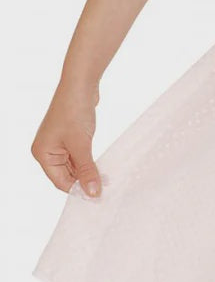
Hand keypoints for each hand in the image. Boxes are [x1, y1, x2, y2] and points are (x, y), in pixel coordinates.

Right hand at [31, 78, 102, 196]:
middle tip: (104, 189)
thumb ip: (87, 170)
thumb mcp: (81, 145)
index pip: (60, 181)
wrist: (80, 84)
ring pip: (74, 167)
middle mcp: (47, 150)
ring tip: (105, 179)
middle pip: (66, 175)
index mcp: (42, 154)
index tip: (97, 197)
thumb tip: (92, 193)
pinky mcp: (69, 137)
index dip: (78, 190)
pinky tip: (101, 166)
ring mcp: (58, 143)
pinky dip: (88, 161)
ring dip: (88, 171)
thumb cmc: (74, 111)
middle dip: (84, 181)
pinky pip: (78, 156)